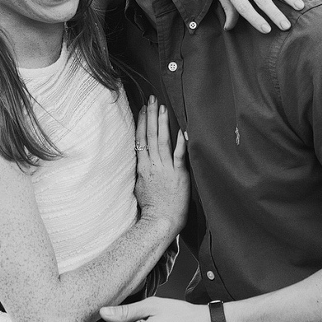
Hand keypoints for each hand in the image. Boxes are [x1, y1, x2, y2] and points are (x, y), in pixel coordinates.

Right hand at [133, 98, 188, 229]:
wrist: (160, 222)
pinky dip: (180, 143)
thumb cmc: (152, 208)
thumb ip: (142, 172)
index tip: (143, 108)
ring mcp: (165, 169)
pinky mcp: (178, 175)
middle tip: (152, 99)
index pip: (140, 139)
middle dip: (151, 115)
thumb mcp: (140, 187)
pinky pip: (179, 156)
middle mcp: (152, 165)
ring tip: (162, 108)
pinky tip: (181, 130)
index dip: (142, 122)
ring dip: (162, 123)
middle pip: (150, 135)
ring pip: (162, 141)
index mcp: (142, 167)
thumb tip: (142, 161)